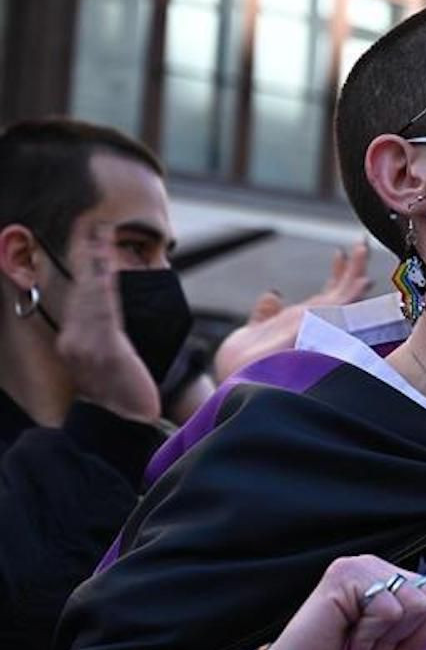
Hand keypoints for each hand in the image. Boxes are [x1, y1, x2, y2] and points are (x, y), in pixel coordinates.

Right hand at [56, 222, 158, 422]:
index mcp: (76, 341)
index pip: (81, 295)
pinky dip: (104, 282)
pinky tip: (107, 264)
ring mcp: (85, 345)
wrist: (123, 425)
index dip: (84, 266)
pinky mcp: (104, 349)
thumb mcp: (117, 359)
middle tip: (90, 223)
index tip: (89, 239)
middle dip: (85, 254)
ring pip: (91, 293)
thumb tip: (118, 311)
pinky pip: (104, 308)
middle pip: (81, 287)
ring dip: (94, 260)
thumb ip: (113, 335)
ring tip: (99, 233)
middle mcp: (74, 340)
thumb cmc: (127, 395)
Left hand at [213, 241, 370, 380]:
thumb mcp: (250, 333)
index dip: (336, 275)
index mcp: (301, 323)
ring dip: (356, 272)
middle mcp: (313, 324)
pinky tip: (362, 278)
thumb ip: (265, 315)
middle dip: (354, 268)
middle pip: (342, 293)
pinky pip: (339, 308)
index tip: (340, 253)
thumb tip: (272, 294)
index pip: (327, 296)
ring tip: (362, 247)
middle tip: (362, 243)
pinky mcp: (315, 326)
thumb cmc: (241, 368)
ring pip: (345, 296)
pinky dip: (353, 292)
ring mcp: (316, 325)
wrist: (236, 380)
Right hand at [259, 555, 425, 649]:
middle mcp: (381, 570)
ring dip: (390, 645)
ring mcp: (363, 567)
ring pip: (419, 605)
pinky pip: (389, 609)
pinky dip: (371, 639)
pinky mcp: (346, 575)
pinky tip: (348, 646)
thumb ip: (421, 642)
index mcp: (396, 587)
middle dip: (418, 644)